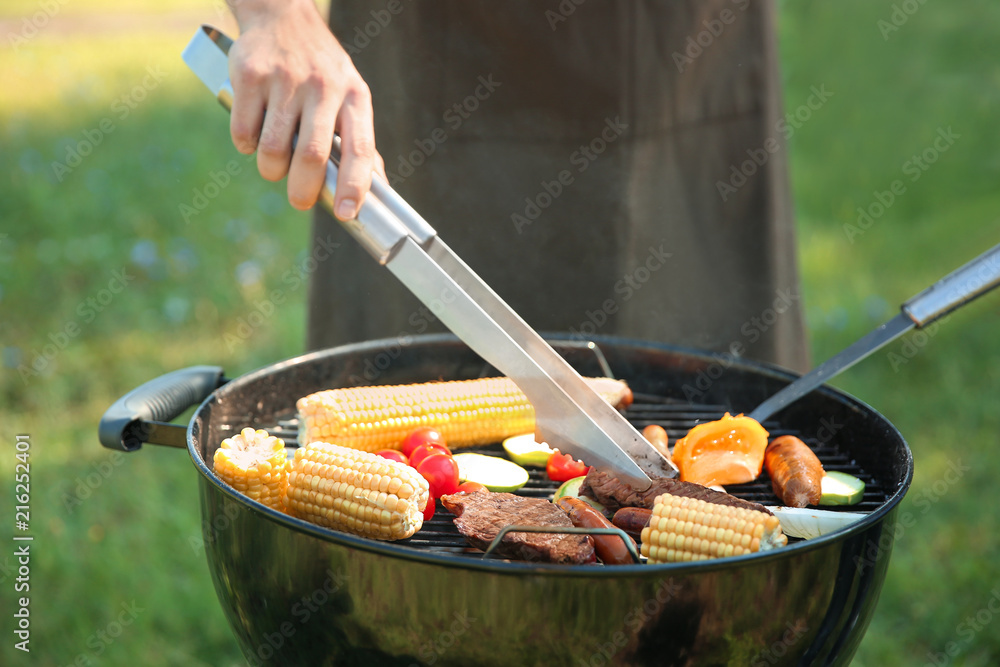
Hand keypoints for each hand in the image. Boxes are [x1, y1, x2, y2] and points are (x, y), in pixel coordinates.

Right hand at [225, 0, 382, 217]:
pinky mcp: (250, 75)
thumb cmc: (322, 71)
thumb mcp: (351, 96)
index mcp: (355, 97)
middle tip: (299, 201)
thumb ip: (360, 142)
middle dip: (303, 190)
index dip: (353, 185)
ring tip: (275, 166)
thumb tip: (379, 191)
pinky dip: (247, 145)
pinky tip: (254, 133)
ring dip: (271, 170)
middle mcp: (323, 86)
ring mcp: (285, 80)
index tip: (345, 213)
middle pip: (310, 155)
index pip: (359, 149)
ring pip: (272, 150)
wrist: (281, 16)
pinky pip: (244, 132)